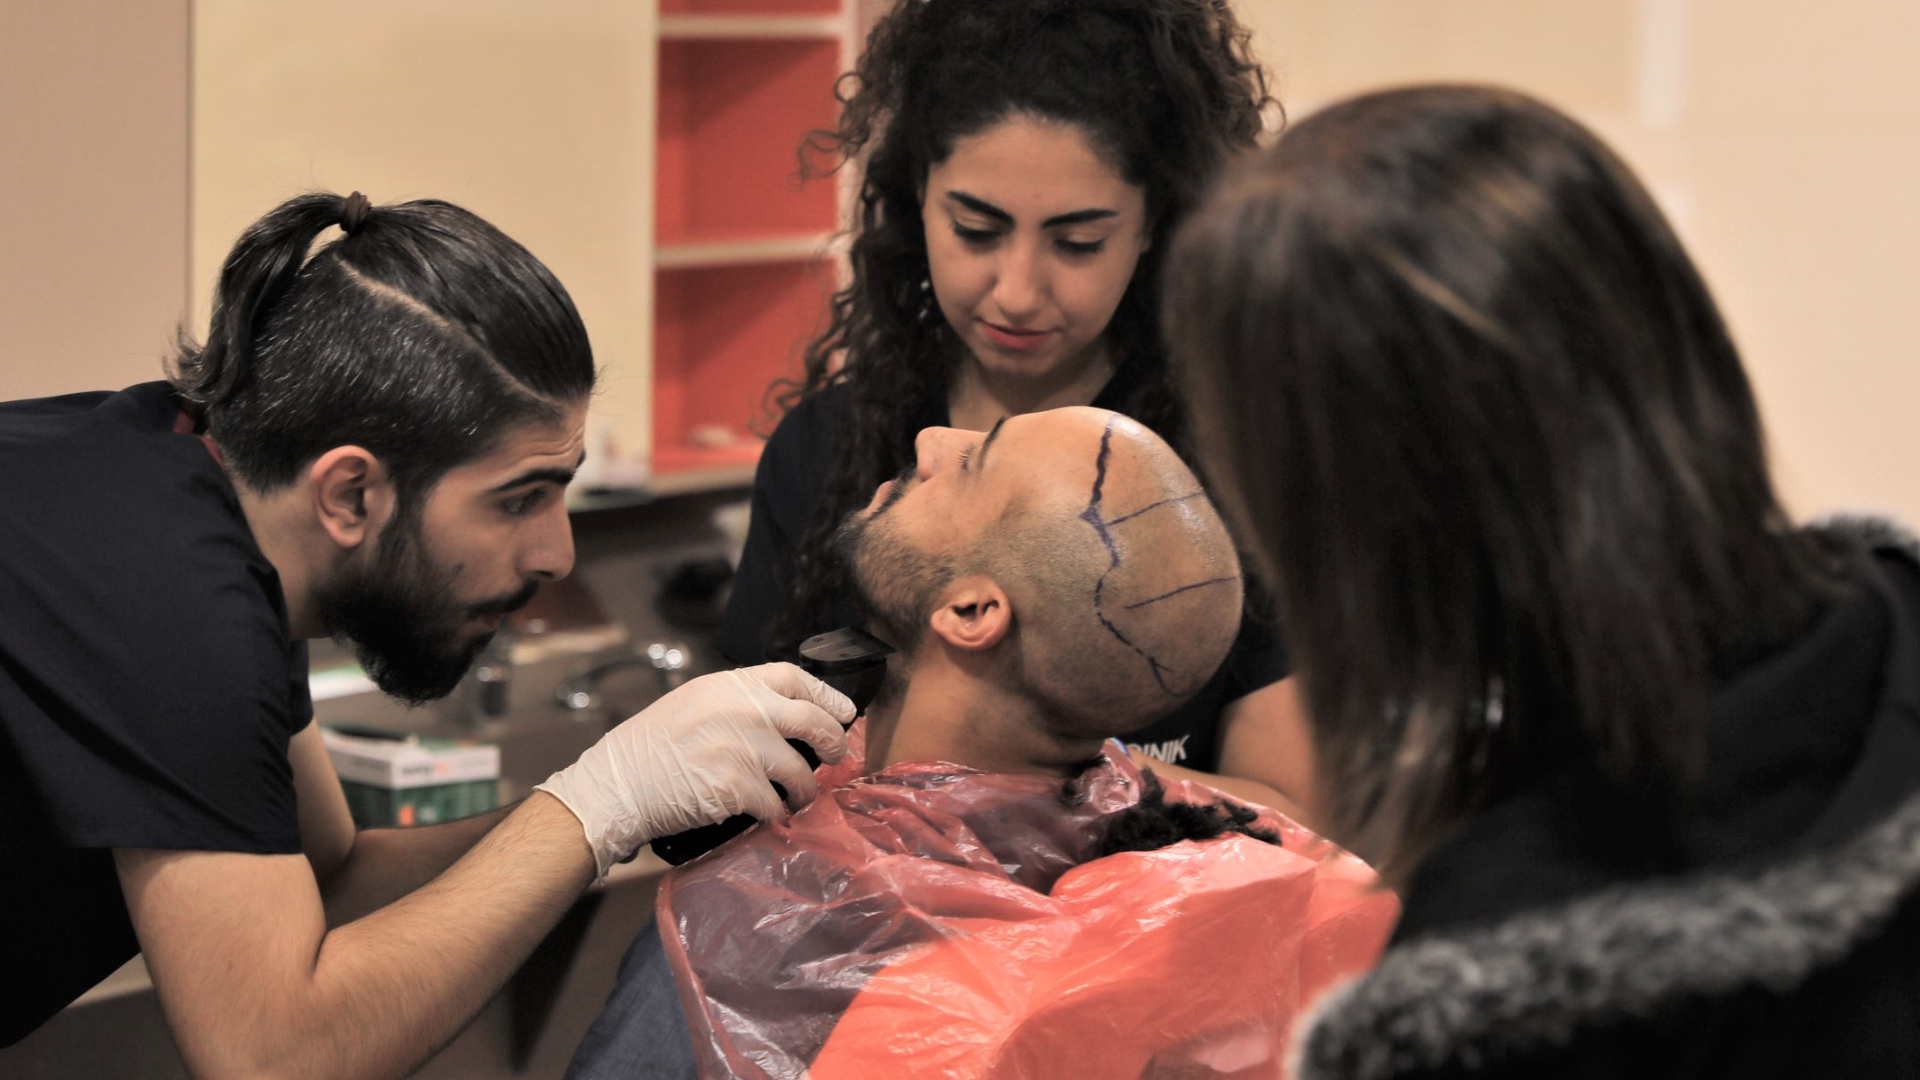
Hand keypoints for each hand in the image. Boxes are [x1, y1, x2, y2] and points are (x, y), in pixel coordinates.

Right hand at [535, 663, 853, 878]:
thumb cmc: (651, 748)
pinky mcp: (737, 787)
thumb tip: (787, 716)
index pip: (794, 677)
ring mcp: (742, 749)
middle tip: (836, 757)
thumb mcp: (694, 703)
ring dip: (806, 789)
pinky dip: (776, 813)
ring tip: (800, 797)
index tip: (845, 711)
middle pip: (813, 721)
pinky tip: (769, 815)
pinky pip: (775, 804)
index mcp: (731, 686)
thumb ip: (739, 703)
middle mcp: (742, 711)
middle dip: (833, 742)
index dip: (827, 694)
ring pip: (800, 771)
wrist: (617, 785)